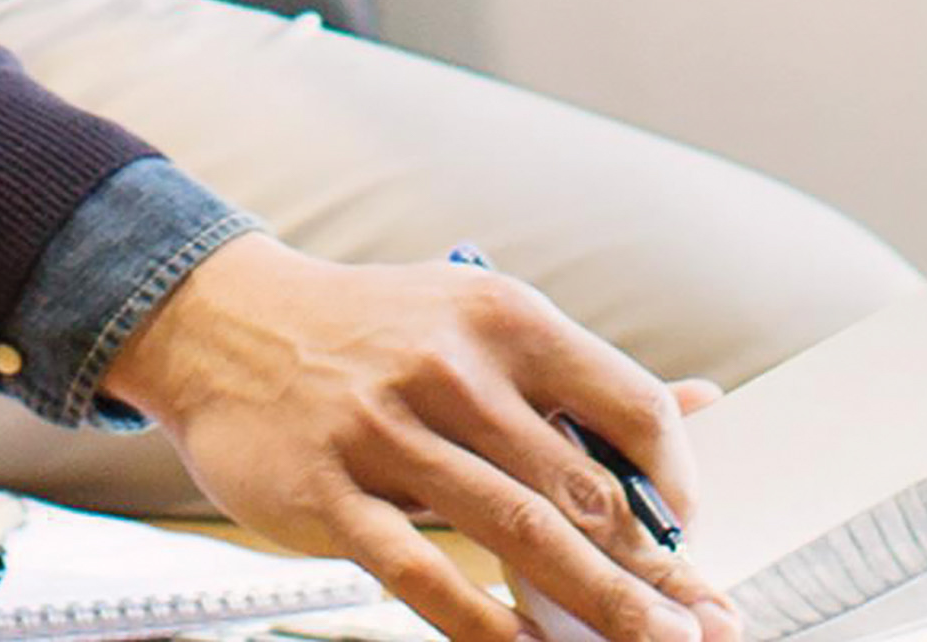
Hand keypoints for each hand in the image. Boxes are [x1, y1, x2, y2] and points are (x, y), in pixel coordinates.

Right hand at [107, 237, 728, 641]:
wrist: (221, 322)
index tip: (689, 535)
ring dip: (599, 607)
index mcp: (498, 315)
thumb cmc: (369, 333)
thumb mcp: (474, 321)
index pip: (628, 403)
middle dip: (656, 571)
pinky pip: (426, 579)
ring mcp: (385, 431)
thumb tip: (704, 407)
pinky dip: (490, 630)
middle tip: (706, 625)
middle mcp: (448, 365)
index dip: (676, 481)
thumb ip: (580, 377)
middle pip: (581, 488)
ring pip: (519, 536)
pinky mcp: (331, 494)